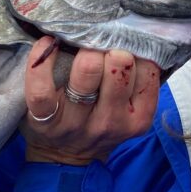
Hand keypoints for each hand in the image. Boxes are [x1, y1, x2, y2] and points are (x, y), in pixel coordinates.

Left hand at [21, 37, 160, 164]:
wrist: (66, 159)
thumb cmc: (100, 122)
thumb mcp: (131, 110)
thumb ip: (138, 80)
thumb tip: (137, 32)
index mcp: (138, 117)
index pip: (148, 67)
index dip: (136, 49)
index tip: (125, 44)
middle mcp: (111, 121)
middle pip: (120, 63)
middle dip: (111, 46)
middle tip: (101, 44)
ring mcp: (77, 122)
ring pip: (88, 67)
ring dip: (84, 48)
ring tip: (79, 45)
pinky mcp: (45, 118)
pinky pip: (42, 84)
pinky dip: (44, 57)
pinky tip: (47, 44)